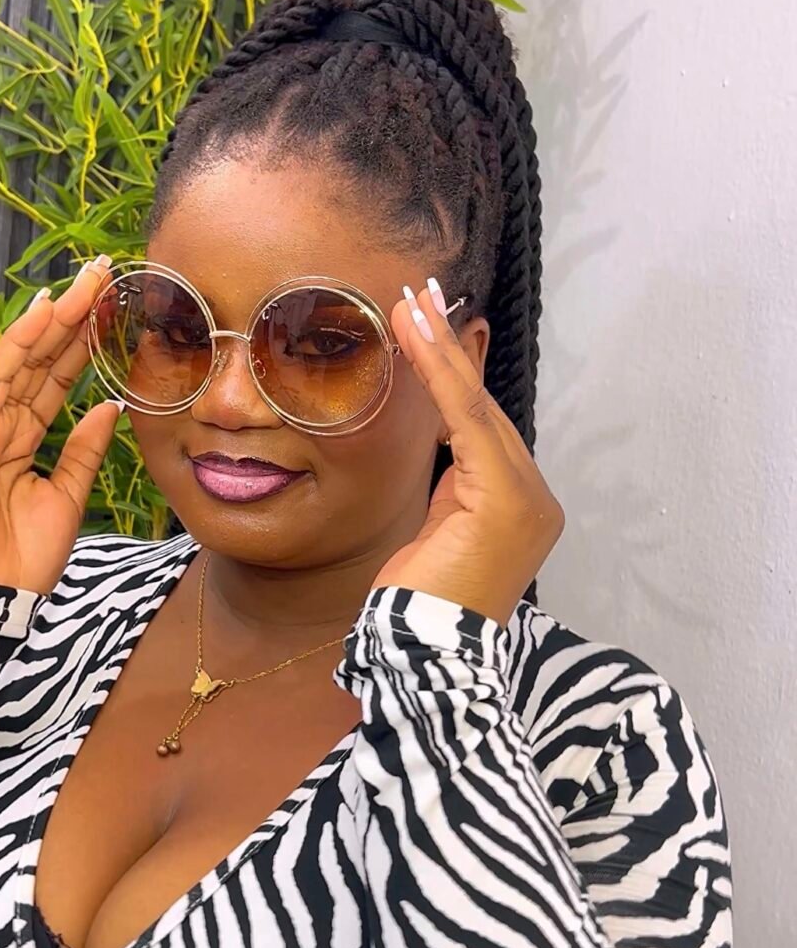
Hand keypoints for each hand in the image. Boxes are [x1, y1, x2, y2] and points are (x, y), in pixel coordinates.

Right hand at [0, 256, 121, 595]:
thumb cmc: (23, 558)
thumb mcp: (69, 494)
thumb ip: (84, 448)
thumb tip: (111, 407)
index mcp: (21, 438)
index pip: (56, 378)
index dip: (84, 343)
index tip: (114, 307)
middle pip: (41, 359)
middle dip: (74, 315)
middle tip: (104, 271)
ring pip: (22, 358)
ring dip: (54, 316)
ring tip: (86, 279)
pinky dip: (21, 342)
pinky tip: (46, 310)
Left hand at [374, 279, 563, 627]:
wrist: (426, 653)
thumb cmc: (420, 605)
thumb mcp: (436, 532)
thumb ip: (451, 489)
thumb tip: (443, 441)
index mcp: (521, 508)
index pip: (482, 427)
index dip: (457, 373)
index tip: (429, 322)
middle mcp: (535, 499)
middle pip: (483, 410)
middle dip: (450, 349)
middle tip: (418, 293)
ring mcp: (528, 500)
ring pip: (477, 409)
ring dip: (442, 351)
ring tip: (412, 302)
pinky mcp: (508, 500)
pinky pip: (469, 423)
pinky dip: (442, 376)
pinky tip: (418, 335)